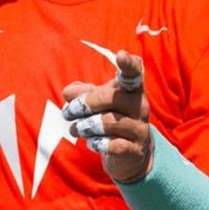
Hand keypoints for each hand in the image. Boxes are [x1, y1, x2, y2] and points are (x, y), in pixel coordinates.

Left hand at [61, 50, 152, 182]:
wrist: (129, 154)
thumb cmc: (107, 117)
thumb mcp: (94, 101)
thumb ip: (79, 92)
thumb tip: (69, 93)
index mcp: (130, 90)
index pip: (134, 73)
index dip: (128, 64)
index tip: (122, 55)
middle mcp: (140, 106)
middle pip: (109, 97)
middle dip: (83, 104)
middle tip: (68, 112)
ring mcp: (140, 129)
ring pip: (108, 122)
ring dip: (84, 126)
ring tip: (76, 129)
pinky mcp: (135, 150)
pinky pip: (112, 145)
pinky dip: (96, 143)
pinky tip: (92, 142)